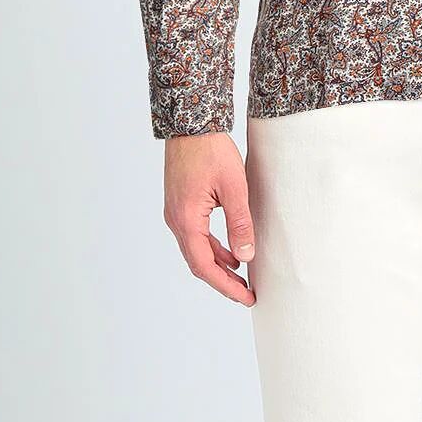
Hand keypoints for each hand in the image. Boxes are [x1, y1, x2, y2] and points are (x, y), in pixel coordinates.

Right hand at [163, 132, 256, 305]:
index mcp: (186, 220)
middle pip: (198, 263)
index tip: (246, 297)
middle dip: (223, 281)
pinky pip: (195, 236)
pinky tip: (230, 253)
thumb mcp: (235, 188)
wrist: (191, 125)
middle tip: (246, 294)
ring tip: (242, 278)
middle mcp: (175, 220)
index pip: (205, 266)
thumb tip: (245, 257)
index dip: (226, 286)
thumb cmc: (211, 151)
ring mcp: (175, 213)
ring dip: (218, 266)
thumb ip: (240, 224)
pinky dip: (212, 249)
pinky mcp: (180, 206)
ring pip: (196, 251)